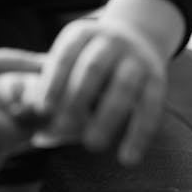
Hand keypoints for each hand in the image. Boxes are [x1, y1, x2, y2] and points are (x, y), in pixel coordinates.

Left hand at [36, 17, 166, 164]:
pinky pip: (150, 108)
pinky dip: (138, 134)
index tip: (40, 109)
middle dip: (76, 100)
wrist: (138, 34)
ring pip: (122, 88)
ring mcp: (136, 58)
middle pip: (92, 69)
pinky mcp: (157, 79)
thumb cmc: (90, 58)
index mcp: (82, 33)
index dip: (53, 81)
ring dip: (107, 117)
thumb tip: (33, 129)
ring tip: (91, 144)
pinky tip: (127, 158)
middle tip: (61, 129)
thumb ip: (53, 88)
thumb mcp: (72, 58)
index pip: (65, 55)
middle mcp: (111, 41)